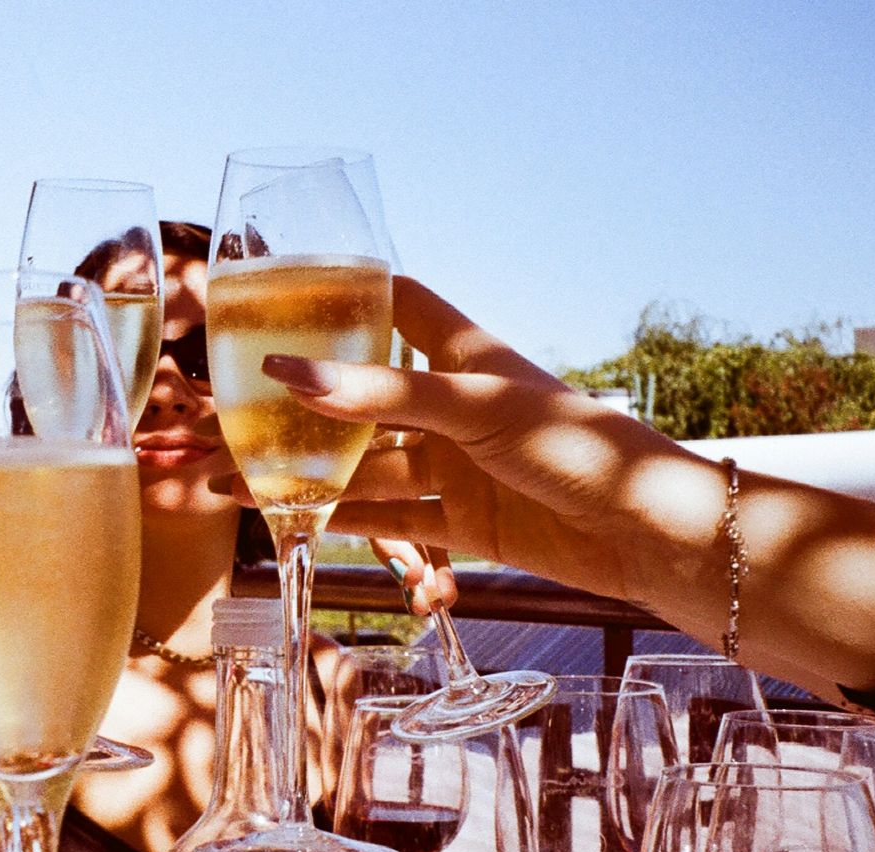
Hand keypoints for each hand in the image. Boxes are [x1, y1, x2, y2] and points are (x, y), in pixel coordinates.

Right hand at [261, 276, 700, 606]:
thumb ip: (380, 397)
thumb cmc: (578, 448)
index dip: (344, 295)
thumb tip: (286, 377)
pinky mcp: (461, 522)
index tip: (277, 294)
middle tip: (227, 414)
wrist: (647, 535)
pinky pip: (388, 519)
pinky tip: (287, 520)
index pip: (397, 302)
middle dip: (298, 409)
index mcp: (463, 353)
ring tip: (231, 482)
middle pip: (361, 396)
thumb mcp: (474, 408)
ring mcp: (455, 465)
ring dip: (302, 474)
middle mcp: (452, 405)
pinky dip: (340, 522)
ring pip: (363, 465)